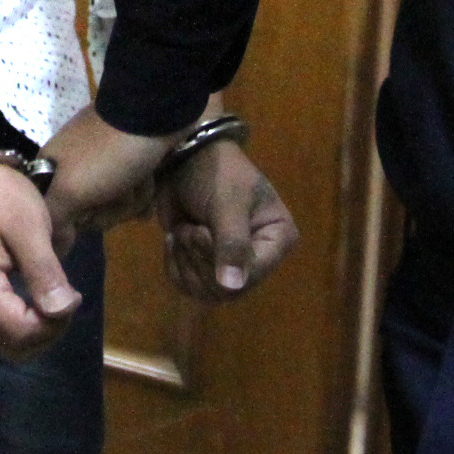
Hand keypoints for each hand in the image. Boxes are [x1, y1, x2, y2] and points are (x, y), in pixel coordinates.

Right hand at [0, 159, 83, 358]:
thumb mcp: (29, 228)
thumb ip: (44, 272)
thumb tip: (64, 311)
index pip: (20, 334)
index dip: (55, 323)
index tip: (75, 294)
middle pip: (14, 345)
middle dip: (49, 329)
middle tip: (68, 294)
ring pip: (9, 342)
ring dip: (39, 327)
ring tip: (57, 292)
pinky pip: (2, 327)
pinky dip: (27, 320)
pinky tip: (41, 294)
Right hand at [41, 104, 175, 247]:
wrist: (156, 110)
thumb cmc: (110, 152)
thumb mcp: (72, 189)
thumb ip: (55, 220)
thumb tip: (52, 248)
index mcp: (51, 168)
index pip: (52, 216)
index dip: (72, 221)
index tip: (86, 212)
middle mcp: (73, 166)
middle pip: (87, 213)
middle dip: (109, 209)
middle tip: (117, 189)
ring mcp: (103, 161)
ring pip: (113, 204)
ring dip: (130, 198)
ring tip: (139, 179)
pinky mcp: (129, 159)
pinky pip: (132, 189)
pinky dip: (142, 188)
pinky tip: (150, 178)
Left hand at [156, 138, 298, 301]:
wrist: (185, 160)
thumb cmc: (217, 173)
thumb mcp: (228, 203)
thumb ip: (233, 243)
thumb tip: (234, 287)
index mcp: (279, 238)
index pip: (252, 275)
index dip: (220, 261)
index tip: (202, 231)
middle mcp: (260, 257)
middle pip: (226, 290)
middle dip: (199, 259)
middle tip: (190, 228)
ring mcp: (232, 265)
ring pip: (205, 292)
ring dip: (185, 261)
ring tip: (183, 230)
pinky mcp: (206, 268)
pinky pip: (188, 288)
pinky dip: (174, 265)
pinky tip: (174, 240)